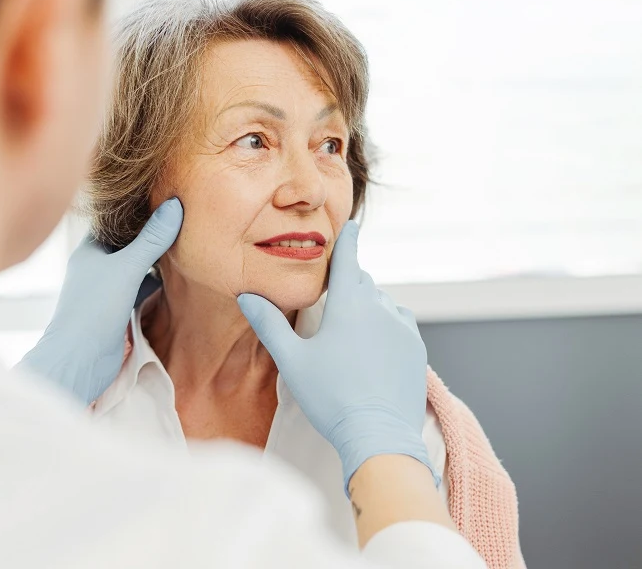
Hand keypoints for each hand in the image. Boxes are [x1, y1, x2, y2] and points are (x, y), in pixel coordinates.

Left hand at [19, 198, 182, 405]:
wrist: (79, 361)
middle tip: (180, 218)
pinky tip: (175, 276)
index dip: (138, 210)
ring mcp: (107, 289)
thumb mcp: (126, 269)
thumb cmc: (94, 310)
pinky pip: (140, 288)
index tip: (164, 198)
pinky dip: (155, 282)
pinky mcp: (118, 309)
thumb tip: (175, 205)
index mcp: (89, 249)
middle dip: (150, 234)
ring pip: (135, 266)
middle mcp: (96, 266)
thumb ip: (151, 240)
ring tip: (184, 242)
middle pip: (127, 243)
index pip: (115, 221)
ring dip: (155, 259)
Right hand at [237, 221, 435, 491]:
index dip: (347, 240)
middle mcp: (381, 308)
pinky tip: (372, 345)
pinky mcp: (416, 349)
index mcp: (350, 304)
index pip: (348, 259)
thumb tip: (246, 295)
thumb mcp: (292, 360)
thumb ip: (268, 324)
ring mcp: (403, 328)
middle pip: (362, 282)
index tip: (351, 225)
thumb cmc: (331, 398)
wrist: (378, 436)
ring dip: (367, 306)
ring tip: (349, 328)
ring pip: (381, 303)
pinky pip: (398, 324)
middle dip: (348, 281)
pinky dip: (385, 325)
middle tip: (332, 294)